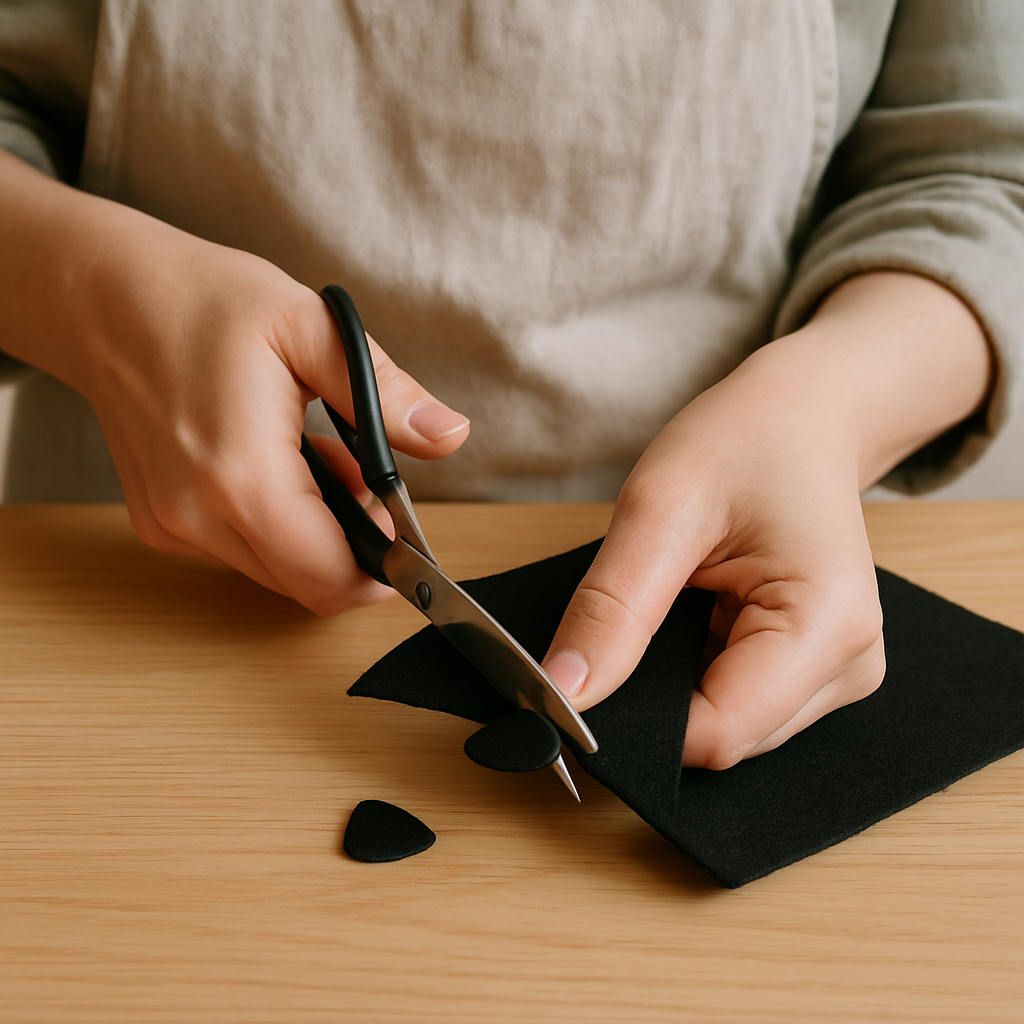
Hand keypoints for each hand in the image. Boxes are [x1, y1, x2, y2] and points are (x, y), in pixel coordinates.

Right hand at [0, 151, 468, 612]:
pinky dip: (278, 524)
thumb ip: (385, 392)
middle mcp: (198, 517)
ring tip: (320, 455)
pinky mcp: (163, 523)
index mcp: (241, 475)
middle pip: (307, 584)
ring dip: (317, 534)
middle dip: (355, 545)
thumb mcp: (312, 326)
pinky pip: (242, 551)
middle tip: (364, 475)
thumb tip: (448, 435)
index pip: (329, 576)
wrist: (104, 297)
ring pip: (277, 572)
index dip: (383, 568)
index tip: (405, 528)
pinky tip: (281, 464)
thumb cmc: (201, 300)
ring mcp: (174, 526)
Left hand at [542, 272, 991, 766]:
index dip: (637, 722)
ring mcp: (840, 673)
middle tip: (630, 616)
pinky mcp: (819, 671)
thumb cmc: (746, 440)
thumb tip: (564, 694)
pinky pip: (738, 703)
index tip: (582, 678)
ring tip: (677, 602)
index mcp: (827, 625)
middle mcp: (850, 665)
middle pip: (723, 738)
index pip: (717, 734)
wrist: (804, 415)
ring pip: (727, 727)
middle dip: (656, 698)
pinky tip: (697, 616)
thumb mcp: (659, 509)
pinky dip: (698, 672)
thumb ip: (612, 610)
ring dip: (677, 683)